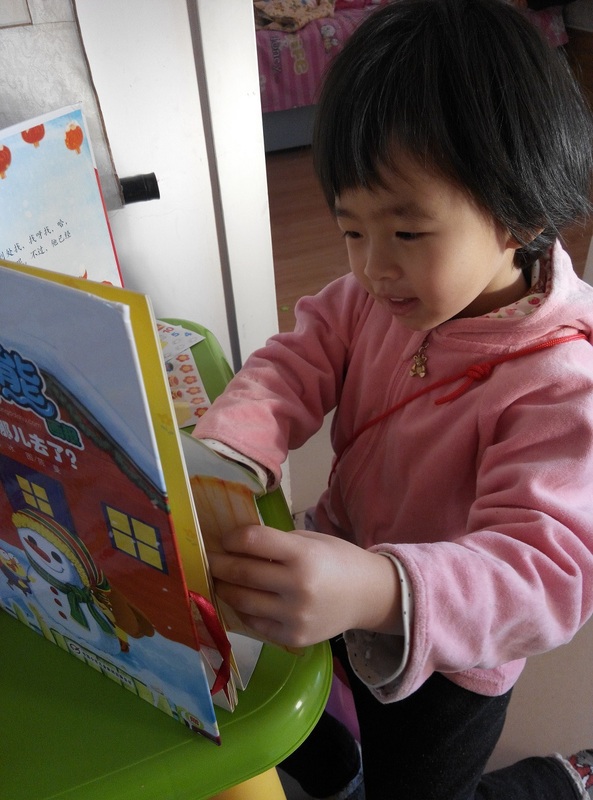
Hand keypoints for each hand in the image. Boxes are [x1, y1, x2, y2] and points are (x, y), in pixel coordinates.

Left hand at [207, 525, 401, 647]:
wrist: (368, 596)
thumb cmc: (337, 560)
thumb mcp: (310, 541)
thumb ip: (276, 543)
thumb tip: (236, 545)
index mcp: (303, 555)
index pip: (253, 542)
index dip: (232, 538)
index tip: (225, 539)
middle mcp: (297, 586)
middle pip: (242, 572)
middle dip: (219, 563)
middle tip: (208, 558)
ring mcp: (294, 616)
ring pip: (242, 600)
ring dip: (224, 588)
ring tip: (218, 579)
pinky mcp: (292, 638)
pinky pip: (255, 622)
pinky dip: (243, 609)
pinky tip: (240, 598)